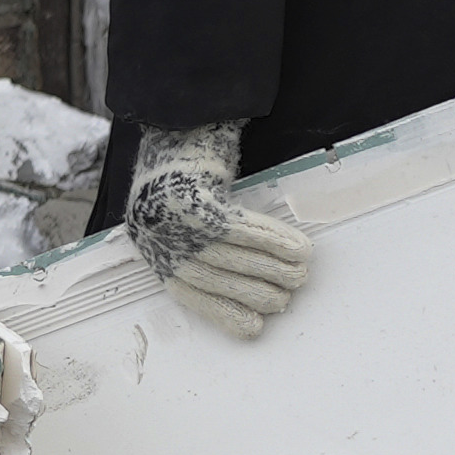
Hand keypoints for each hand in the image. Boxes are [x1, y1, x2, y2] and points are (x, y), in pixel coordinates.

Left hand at [128, 123, 313, 339]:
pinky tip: (296, 248)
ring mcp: (173, 218)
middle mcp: (159, 238)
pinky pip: (240, 228)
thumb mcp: (181, 219)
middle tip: (288, 294)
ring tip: (300, 272)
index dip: (224, 312)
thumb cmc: (184, 179)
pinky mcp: (193, 197)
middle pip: (215, 275)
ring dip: (273, 267)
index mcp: (154, 249)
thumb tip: (250, 281)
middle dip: (256, 291)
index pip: (190, 292)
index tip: (255, 328)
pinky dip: (272, 240)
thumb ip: (202, 248)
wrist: (174, 127)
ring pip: (232, 254)